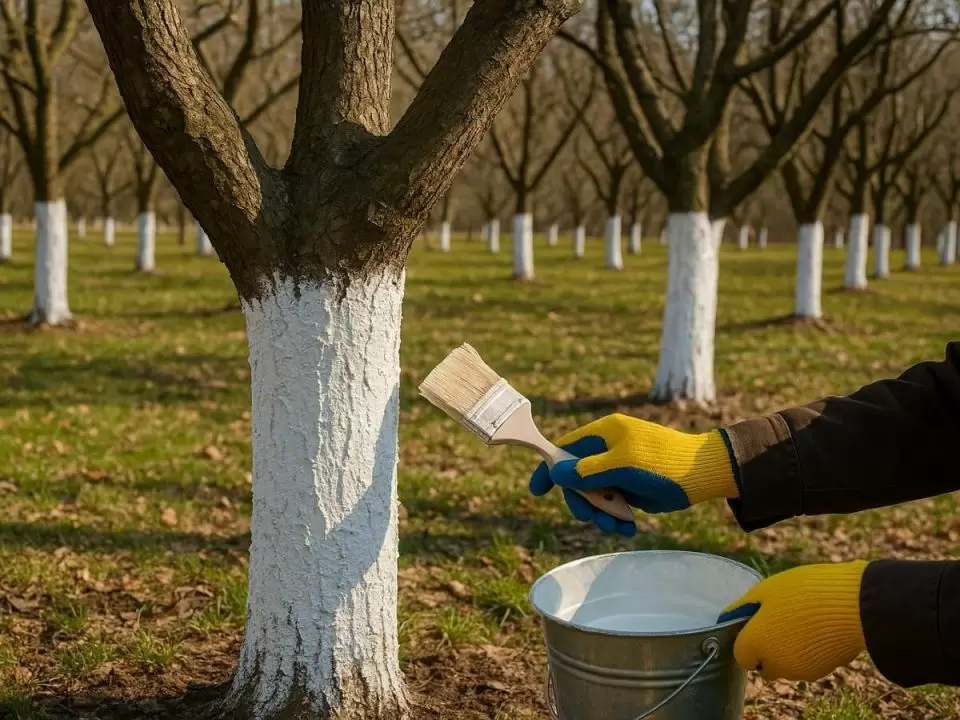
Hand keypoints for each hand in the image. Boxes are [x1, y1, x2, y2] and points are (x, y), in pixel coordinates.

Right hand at [528, 413, 737, 535]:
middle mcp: (608, 449)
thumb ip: (588, 469)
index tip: (537, 491)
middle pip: (576, 478)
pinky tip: (628, 527)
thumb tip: (556, 471)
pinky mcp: (631, 487)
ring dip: (601, 514)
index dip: (549, 468)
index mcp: (604, 433)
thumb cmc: (664, 463)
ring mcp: (619, 469)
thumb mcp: (623, 465)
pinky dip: (616, 517)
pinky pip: (612, 504)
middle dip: (582, 500)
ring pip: (593, 495)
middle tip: (593, 517)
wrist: (704, 475)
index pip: (565, 448)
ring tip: (617, 527)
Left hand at [718, 561, 868, 681]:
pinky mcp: (822, 671)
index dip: (746, 638)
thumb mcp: (766, 589)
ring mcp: (799, 671)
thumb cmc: (805, 591)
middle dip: (765, 648)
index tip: (755, 623)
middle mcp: (774, 664)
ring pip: (785, 665)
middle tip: (777, 620)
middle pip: (762, 663)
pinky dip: (807, 652)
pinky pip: (806, 664)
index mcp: (756, 644)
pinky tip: (816, 629)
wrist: (855, 604)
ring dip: (786, 650)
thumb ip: (743, 608)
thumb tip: (728, 618)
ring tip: (800, 620)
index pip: (740, 654)